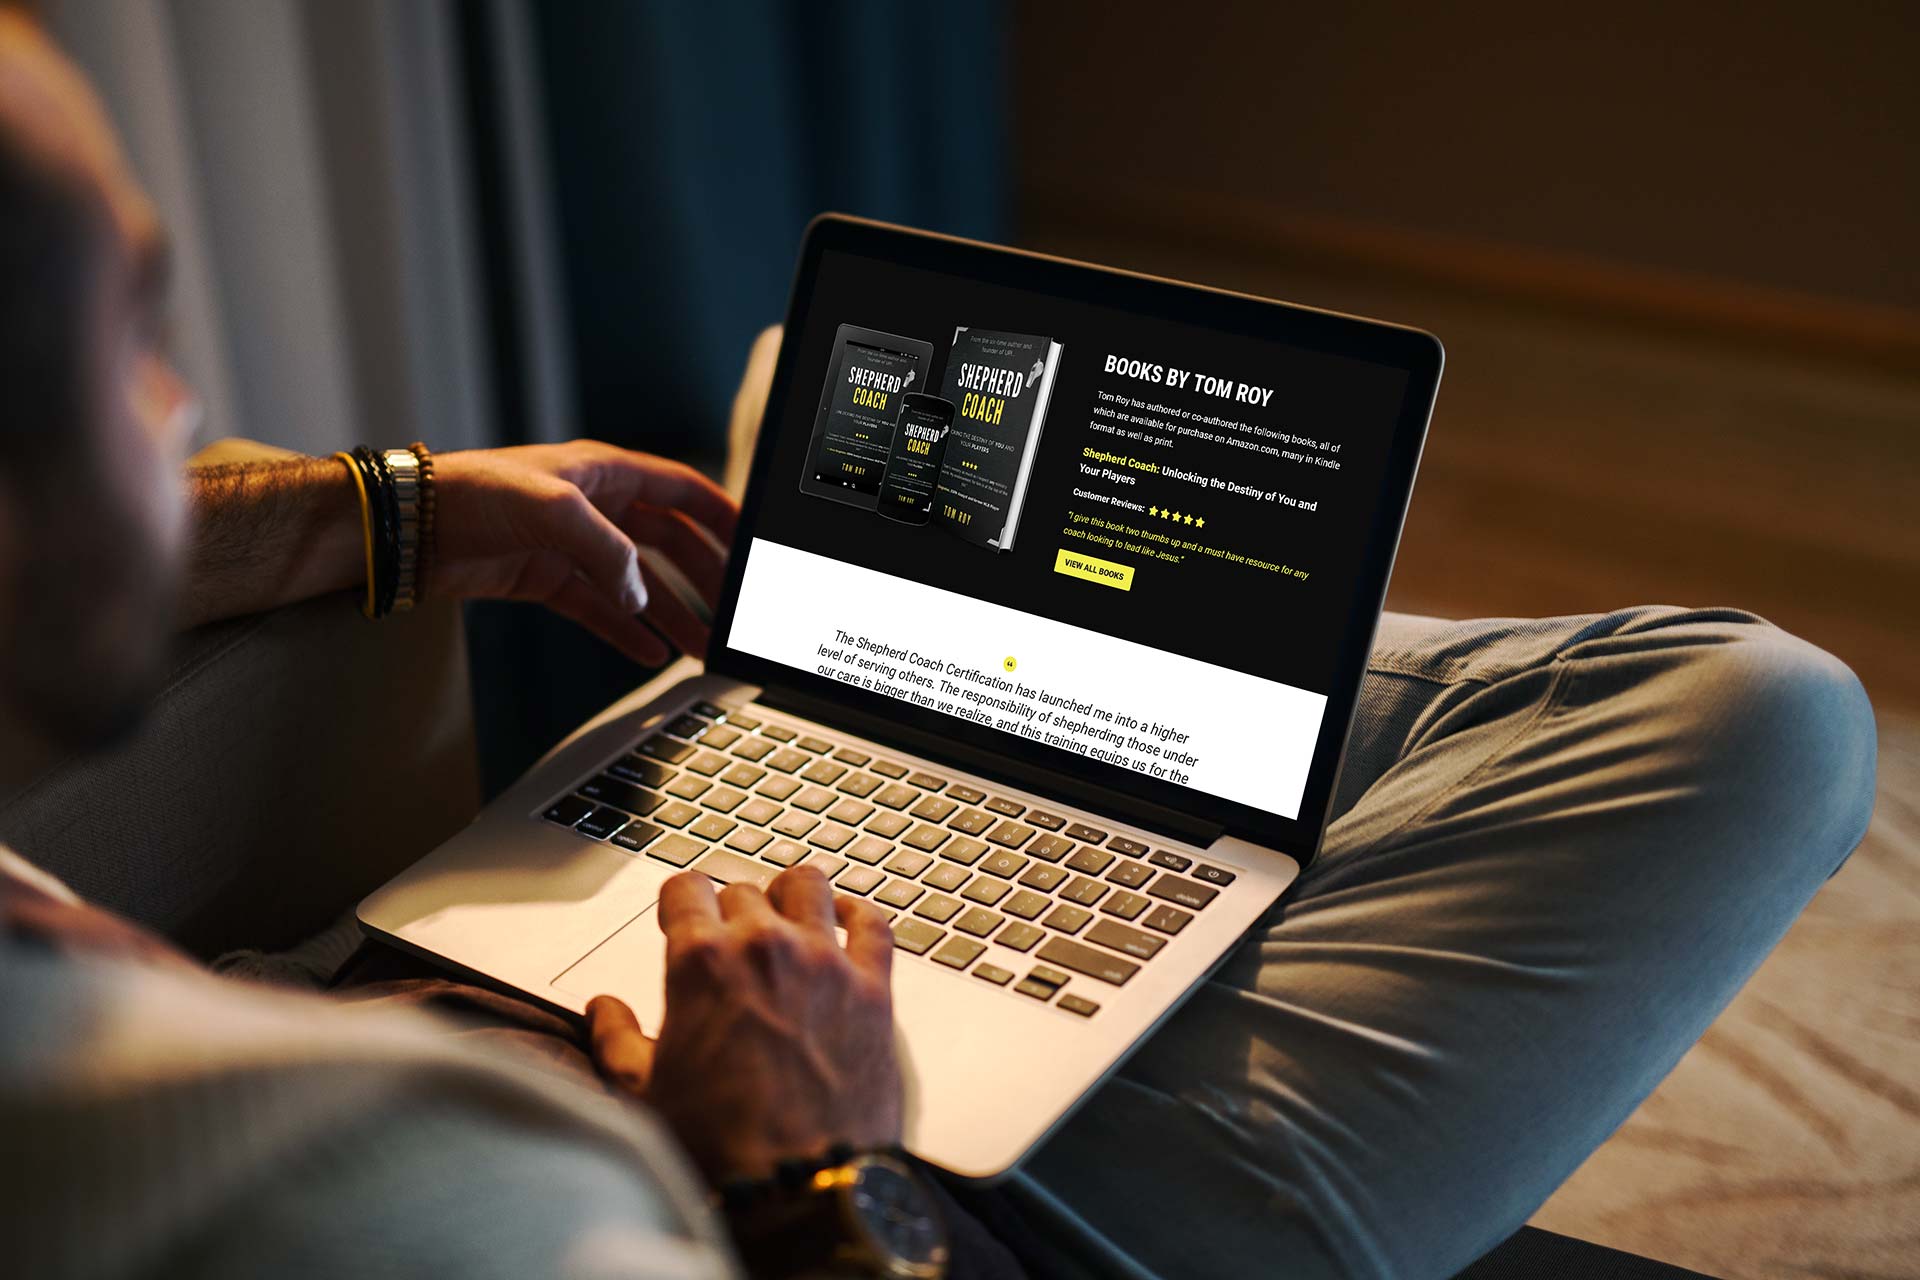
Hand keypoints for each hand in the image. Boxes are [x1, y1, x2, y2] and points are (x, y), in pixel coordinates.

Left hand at [431, 441, 736, 663]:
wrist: (405, 530)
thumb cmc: (469, 495)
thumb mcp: (551, 510)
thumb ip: (607, 550)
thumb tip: (639, 594)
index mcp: (604, 473)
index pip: (681, 491)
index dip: (721, 515)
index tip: (752, 543)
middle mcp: (594, 507)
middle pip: (669, 543)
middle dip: (703, 577)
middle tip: (731, 611)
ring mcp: (571, 546)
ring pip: (637, 583)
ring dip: (671, 613)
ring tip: (701, 647)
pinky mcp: (545, 579)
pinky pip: (599, 608)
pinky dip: (625, 631)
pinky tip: (649, 652)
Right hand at [587, 865, 903, 1183]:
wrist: (798, 1190)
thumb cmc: (722, 1149)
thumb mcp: (643, 1094)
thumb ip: (617, 1040)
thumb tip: (605, 1009)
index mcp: (701, 963)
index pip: (686, 888)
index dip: (682, 901)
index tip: (684, 913)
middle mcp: (764, 948)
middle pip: (744, 892)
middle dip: (732, 910)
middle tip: (730, 937)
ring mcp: (825, 962)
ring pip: (807, 886)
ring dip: (791, 894)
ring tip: (787, 909)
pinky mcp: (873, 987)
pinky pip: (873, 922)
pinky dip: (858, 912)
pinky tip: (847, 919)